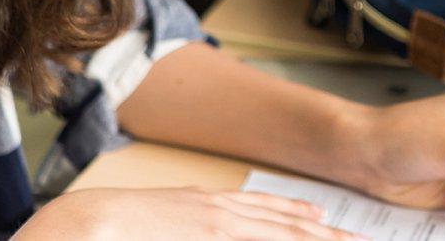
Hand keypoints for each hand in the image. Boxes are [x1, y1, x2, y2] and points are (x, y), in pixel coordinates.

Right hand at [14, 186, 367, 239]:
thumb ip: (189, 224)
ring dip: (318, 240)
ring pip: (281, 235)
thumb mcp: (160, 219)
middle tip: (360, 239)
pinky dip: (287, 239)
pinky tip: (310, 238)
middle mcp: (219, 213)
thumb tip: (199, 225)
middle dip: (325, 235)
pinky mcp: (212, 236)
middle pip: (286, 225)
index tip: (326, 222)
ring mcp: (217, 228)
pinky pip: (258, 240)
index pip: (265, 211)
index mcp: (206, 206)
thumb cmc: (109, 228)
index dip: (299, 217)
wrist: (83, 224)